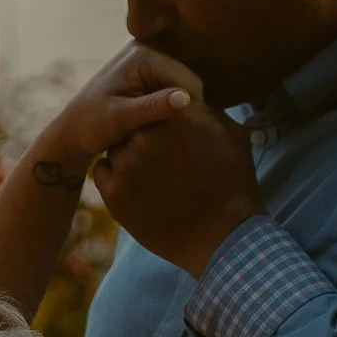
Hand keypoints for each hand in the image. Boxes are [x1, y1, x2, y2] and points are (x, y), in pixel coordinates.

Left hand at [21, 44, 199, 195]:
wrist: (72, 130)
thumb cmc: (91, 126)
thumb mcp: (120, 119)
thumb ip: (152, 108)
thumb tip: (186, 100)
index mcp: (143, 54)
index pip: (188, 81)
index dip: (189, 110)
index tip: (179, 135)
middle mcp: (149, 48)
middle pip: (190, 82)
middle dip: (185, 109)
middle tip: (171, 136)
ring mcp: (149, 58)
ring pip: (185, 89)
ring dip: (180, 111)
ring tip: (164, 132)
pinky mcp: (149, 71)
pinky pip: (175, 91)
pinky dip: (172, 109)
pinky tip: (160, 126)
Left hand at [91, 77, 263, 278]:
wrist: (221, 236)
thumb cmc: (233, 185)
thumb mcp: (232, 136)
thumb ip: (209, 112)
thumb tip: (195, 100)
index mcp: (174, 115)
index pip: (156, 106)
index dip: (162, 120)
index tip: (170, 135)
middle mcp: (146, 135)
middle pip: (134, 126)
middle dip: (144, 138)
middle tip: (160, 158)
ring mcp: (127, 164)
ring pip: (117, 149)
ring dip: (128, 158)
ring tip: (150, 177)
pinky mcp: (113, 192)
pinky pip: (103, 172)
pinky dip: (114, 177)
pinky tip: (135, 188)